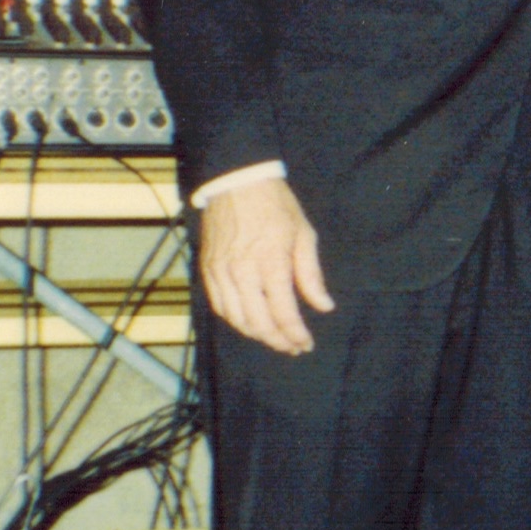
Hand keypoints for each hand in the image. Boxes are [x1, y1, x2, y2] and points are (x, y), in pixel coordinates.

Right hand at [198, 178, 333, 354]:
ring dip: (256, 334)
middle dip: (277, 340)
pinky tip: (249, 323)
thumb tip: (323, 306)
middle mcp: (241, 272)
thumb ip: (311, 275)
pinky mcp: (207, 268)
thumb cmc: (276, 206)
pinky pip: (218, 305)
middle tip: (292, 347)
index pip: (283, 313)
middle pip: (258, 323)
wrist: (236, 182)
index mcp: (270, 263)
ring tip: (274, 338)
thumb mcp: (304, 235)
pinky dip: (234, 320)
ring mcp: (220, 271)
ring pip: (235, 318)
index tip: (305, 343)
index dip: (295, 334)